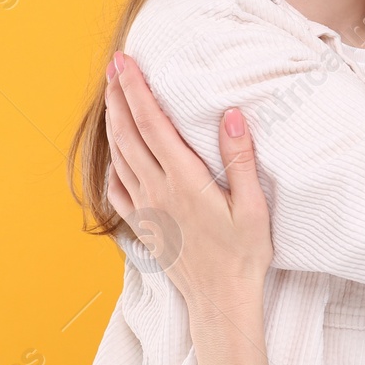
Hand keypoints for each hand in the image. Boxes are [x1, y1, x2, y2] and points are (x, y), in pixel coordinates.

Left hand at [103, 51, 272, 320]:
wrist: (221, 302)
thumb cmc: (244, 255)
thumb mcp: (254, 206)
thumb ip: (240, 159)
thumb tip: (231, 115)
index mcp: (184, 180)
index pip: (152, 124)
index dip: (136, 89)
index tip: (126, 63)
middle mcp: (158, 191)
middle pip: (128, 133)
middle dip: (119, 96)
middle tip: (113, 66)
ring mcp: (146, 209)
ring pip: (118, 157)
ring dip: (113, 122)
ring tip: (112, 96)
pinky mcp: (143, 225)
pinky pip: (117, 188)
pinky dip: (110, 164)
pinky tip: (111, 154)